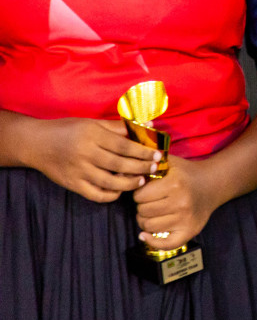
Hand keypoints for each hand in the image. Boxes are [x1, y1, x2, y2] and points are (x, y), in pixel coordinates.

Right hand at [25, 117, 159, 202]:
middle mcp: (85, 154)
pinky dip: (110, 195)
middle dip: (141, 167)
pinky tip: (120, 191)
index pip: (123, 145)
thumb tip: (148, 125)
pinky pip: (95, 194)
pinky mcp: (72, 184)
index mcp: (92, 136)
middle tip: (154, 167)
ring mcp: (78, 171)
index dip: (143, 151)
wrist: (36, 144)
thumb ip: (120, 126)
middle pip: (119, 164)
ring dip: (129, 183)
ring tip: (141, 180)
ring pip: (109, 182)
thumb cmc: (68, 130)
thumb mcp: (92, 123)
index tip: (158, 154)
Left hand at [134, 157, 221, 250]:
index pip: (140, 196)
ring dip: (146, 221)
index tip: (147, 191)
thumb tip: (119, 172)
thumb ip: (146, 165)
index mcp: (175, 184)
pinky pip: (165, 244)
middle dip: (142, 206)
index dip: (140, 193)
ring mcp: (186, 218)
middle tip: (150, 202)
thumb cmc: (186, 174)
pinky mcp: (190, 231)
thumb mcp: (169, 163)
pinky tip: (146, 235)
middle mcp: (181, 202)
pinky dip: (152, 241)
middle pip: (143, 211)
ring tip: (153, 213)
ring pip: (148, 226)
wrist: (213, 184)